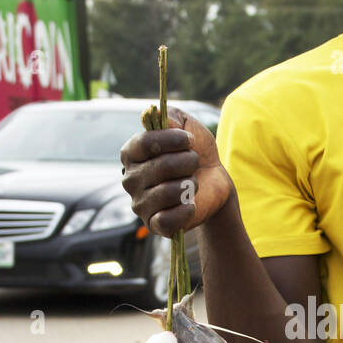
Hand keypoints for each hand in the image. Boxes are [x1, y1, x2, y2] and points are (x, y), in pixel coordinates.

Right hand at [120, 105, 233, 235]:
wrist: (213, 180)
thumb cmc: (193, 151)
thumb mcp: (186, 125)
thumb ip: (170, 117)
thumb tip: (156, 119)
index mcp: (131, 154)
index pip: (144, 143)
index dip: (171, 140)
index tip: (189, 140)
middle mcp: (130, 179)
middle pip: (160, 167)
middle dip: (187, 161)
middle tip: (194, 162)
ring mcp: (140, 204)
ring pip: (167, 192)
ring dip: (189, 184)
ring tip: (192, 182)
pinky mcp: (154, 225)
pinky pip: (167, 220)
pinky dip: (185, 210)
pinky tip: (191, 204)